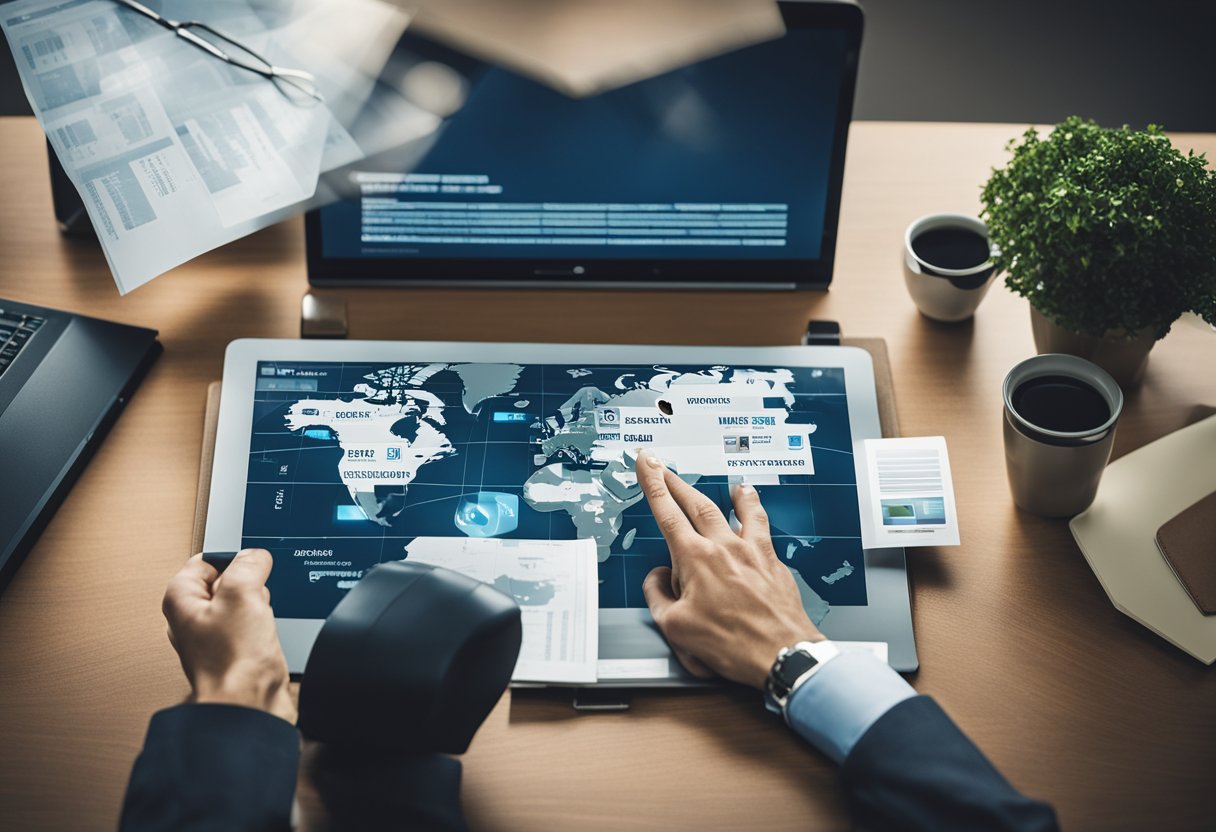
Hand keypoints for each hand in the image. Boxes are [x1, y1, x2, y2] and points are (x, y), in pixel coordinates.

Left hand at [162, 549, 295, 722]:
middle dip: (249, 585)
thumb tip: (254, 556)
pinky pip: (253, 623)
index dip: (233, 558)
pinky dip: (264, 624)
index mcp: (181, 600)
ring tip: (258, 623)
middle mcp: (192, 619)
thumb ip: (248, 565)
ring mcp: (214, 637)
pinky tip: (265, 635)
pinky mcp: (235, 650)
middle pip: (227, 581)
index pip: (206, 559)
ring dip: (259, 606)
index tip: (249, 566)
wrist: (248, 704)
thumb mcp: (243, 594)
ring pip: (243, 603)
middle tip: (252, 600)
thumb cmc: (232, 662)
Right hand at [636, 451, 822, 688]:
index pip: (666, 512)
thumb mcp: (676, 628)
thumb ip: (658, 597)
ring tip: (728, 484)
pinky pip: (761, 526)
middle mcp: (724, 547)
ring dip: (727, 493)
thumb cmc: (732, 644)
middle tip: (664, 466)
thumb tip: (656, 578)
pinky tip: (754, 506)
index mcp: (695, 559)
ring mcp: (751, 551)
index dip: (652, 483)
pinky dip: (754, 510)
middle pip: (696, 503)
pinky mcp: (772, 561)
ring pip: (736, 509)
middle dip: (676, 481)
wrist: (780, 653)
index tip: (646, 462)